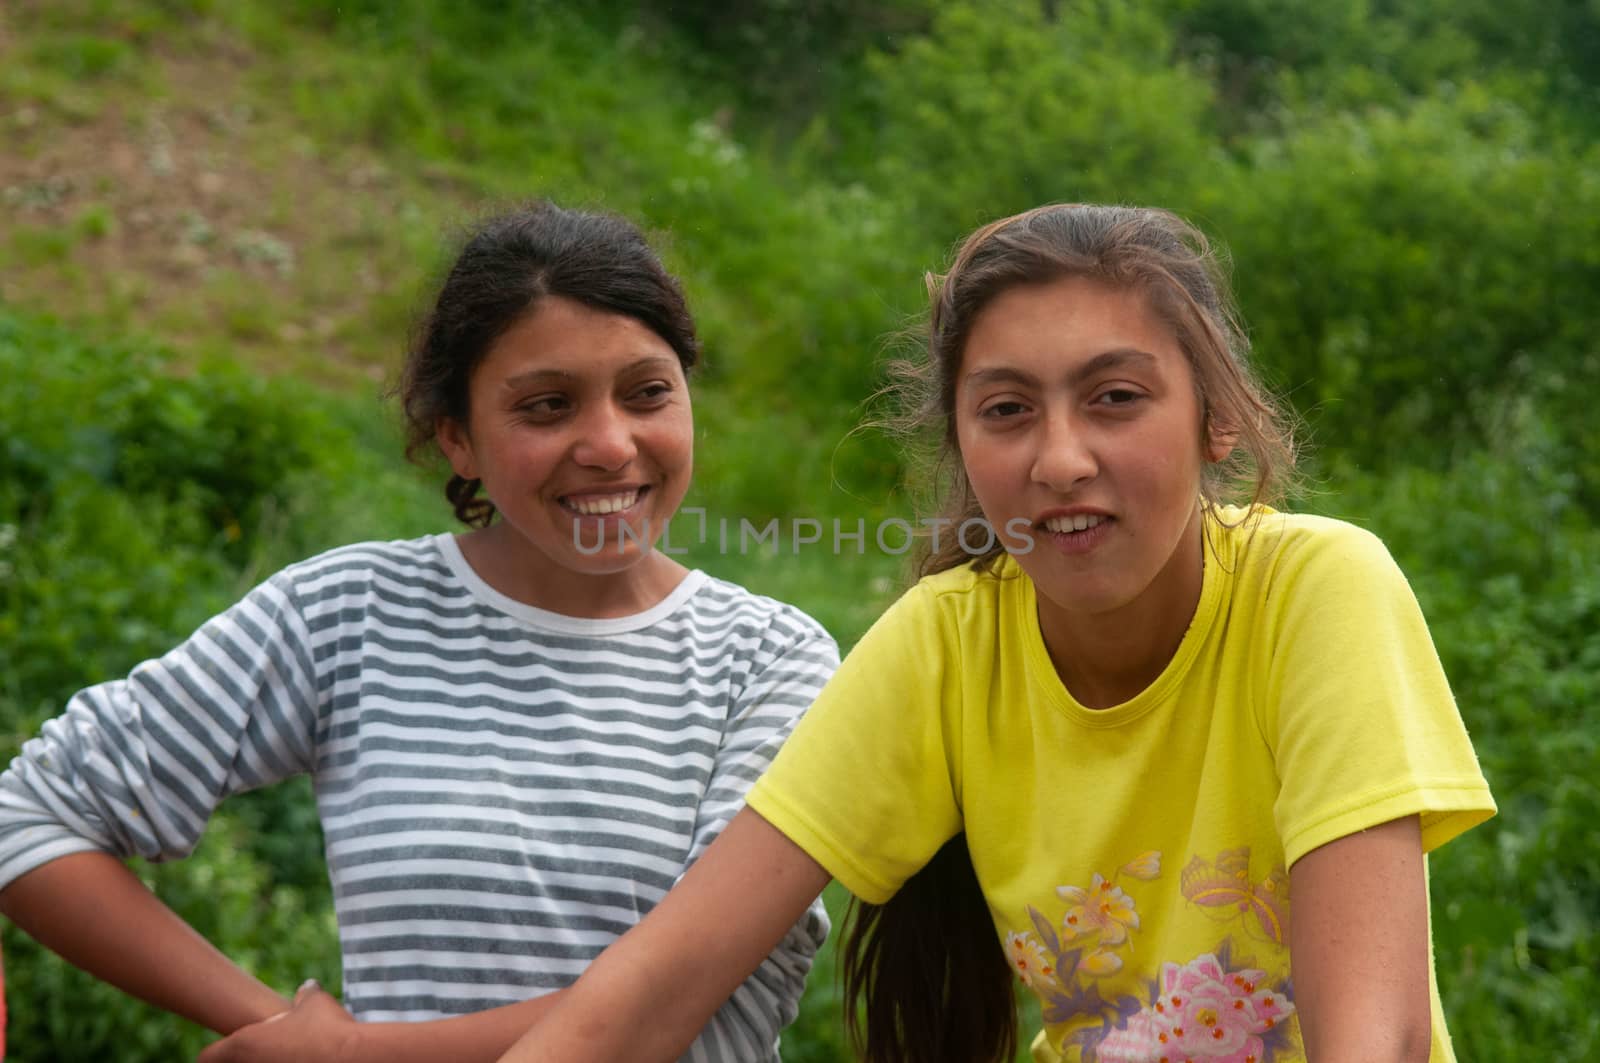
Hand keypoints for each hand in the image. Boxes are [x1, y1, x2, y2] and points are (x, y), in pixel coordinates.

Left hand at [199, 980, 359, 1062]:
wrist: (355, 1058)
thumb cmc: (330, 1028)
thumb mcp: (315, 1002)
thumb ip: (305, 995)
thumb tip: (307, 988)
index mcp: (244, 1045)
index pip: (207, 1058)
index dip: (215, 1053)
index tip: (226, 1050)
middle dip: (242, 1060)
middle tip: (260, 1053)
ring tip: (284, 1058)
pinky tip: (303, 1062)